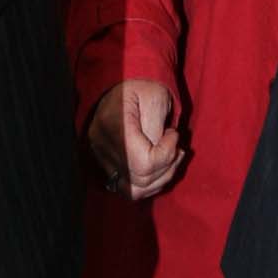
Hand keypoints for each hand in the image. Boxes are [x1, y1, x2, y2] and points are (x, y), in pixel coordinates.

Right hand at [87, 80, 184, 199]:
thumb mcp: (155, 98)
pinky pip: (129, 188)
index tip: (173, 134)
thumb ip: (157, 128)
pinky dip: (149, 183)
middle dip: (167, 166)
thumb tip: (159, 155)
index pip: (142, 162)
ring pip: (134, 190)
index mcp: (113, 126)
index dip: (166, 154)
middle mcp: (101, 146)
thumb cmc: (143, 89)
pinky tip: (160, 167)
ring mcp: (101, 159)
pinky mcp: (106, 165)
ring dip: (160, 178)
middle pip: (140, 179)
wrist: (124, 87)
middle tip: (176, 146)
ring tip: (171, 157)